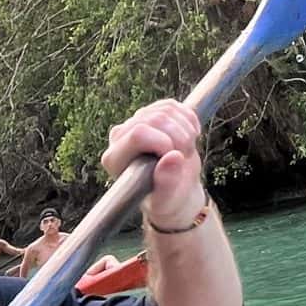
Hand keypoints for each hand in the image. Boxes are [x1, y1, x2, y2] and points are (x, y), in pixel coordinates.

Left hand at [101, 97, 204, 221]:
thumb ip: (166, 183)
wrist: (175, 191)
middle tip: (184, 157)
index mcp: (114, 159)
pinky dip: (188, 119)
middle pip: (154, 118)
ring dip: (186, 129)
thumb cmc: (166, 200)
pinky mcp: (151, 114)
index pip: (138, 133)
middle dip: (179, 137)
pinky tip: (191, 136)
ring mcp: (135, 123)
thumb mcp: (167, 200)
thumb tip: (173, 158)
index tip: (175, 158)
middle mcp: (120, 137)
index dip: (164, 142)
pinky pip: (172, 105)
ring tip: (186, 150)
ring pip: (165, 109)